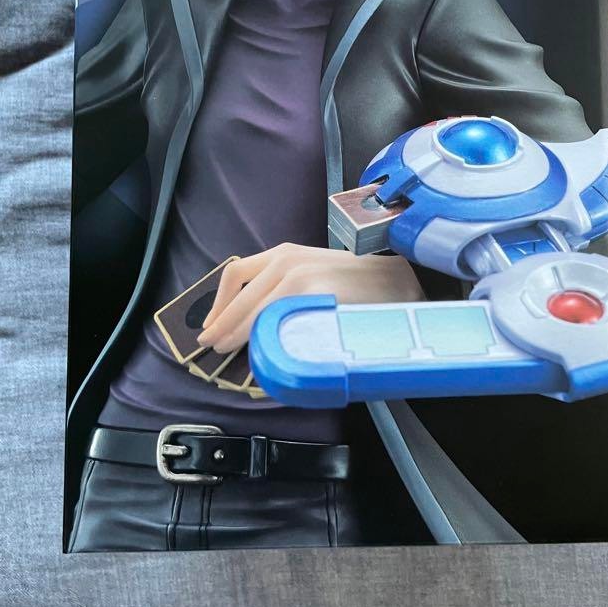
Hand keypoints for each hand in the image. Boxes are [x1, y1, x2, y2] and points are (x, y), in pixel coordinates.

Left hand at [197, 243, 423, 353]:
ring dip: (237, 335)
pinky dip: (265, 340)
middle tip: (211, 345)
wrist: (397, 282)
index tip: (210, 324)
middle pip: (240, 297)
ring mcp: (300, 277)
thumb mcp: (314, 272)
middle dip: (222, 324)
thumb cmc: (357, 284)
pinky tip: (262, 354)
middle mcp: (287, 259)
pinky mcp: (313, 296)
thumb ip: (284, 287)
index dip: (218, 303)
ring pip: (254, 312)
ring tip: (228, 352)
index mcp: (285, 252)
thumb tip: (254, 319)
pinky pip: (278, 323)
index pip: (236, 273)